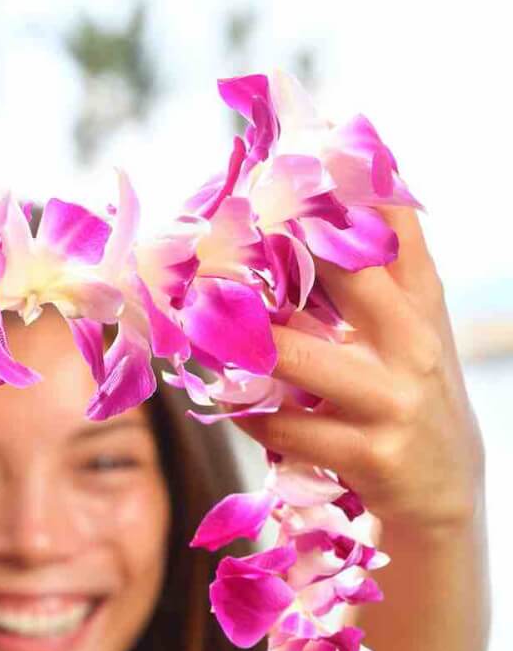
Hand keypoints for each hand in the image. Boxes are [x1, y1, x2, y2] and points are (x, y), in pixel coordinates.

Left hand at [234, 204, 484, 531]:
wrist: (445, 493)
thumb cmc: (408, 401)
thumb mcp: (409, 336)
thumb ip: (375, 285)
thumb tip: (306, 224)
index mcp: (421, 304)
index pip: (395, 224)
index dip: (348, 184)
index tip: (294, 157)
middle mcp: (413, 344)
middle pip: (345, 270)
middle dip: (278, 252)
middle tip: (218, 243)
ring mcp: (392, 400)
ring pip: (296, 356)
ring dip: (241, 344)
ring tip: (204, 329)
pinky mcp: (370, 454)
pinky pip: (285, 428)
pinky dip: (247, 414)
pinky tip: (230, 404)